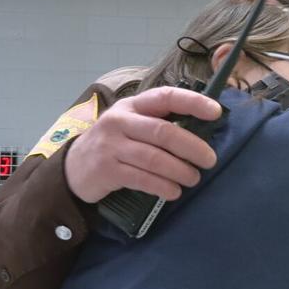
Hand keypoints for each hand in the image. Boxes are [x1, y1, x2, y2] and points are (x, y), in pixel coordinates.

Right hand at [65, 86, 220, 202]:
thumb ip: (158, 123)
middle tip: (210, 160)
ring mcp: (111, 146)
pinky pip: (141, 179)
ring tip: (193, 179)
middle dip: (191, 147)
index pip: (165, 97)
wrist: (73, 167)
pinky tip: (173, 192)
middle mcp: (120, 121)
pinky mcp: (106, 170)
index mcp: (132, 106)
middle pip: (162, 132)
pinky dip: (162, 187)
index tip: (216, 111)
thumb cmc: (113, 143)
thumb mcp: (130, 125)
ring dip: (179, 170)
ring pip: (154, 158)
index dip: (192, 102)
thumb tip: (202, 131)